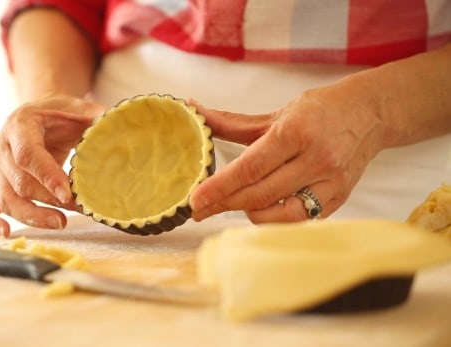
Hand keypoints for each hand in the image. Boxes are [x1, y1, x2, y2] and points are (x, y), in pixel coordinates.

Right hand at [0, 94, 105, 235]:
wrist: (42, 113)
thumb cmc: (62, 114)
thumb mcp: (81, 109)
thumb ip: (98, 119)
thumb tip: (117, 128)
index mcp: (19, 124)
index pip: (27, 154)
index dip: (46, 175)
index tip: (67, 193)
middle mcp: (3, 146)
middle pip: (19, 182)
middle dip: (48, 200)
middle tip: (78, 208)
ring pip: (7, 199)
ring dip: (32, 216)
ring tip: (60, 223)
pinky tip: (7, 232)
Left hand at [188, 83, 386, 222]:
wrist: (371, 113)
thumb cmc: (320, 110)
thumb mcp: (277, 113)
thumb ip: (233, 122)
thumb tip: (196, 112)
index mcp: (296, 133)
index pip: (249, 168)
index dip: (219, 187)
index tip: (195, 199)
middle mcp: (316, 159)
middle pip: (260, 195)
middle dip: (223, 204)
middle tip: (198, 210)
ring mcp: (330, 183)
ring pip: (278, 214)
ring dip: (247, 213)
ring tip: (231, 204)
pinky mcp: (339, 199)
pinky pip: (298, 219)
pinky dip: (274, 218)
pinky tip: (259, 209)